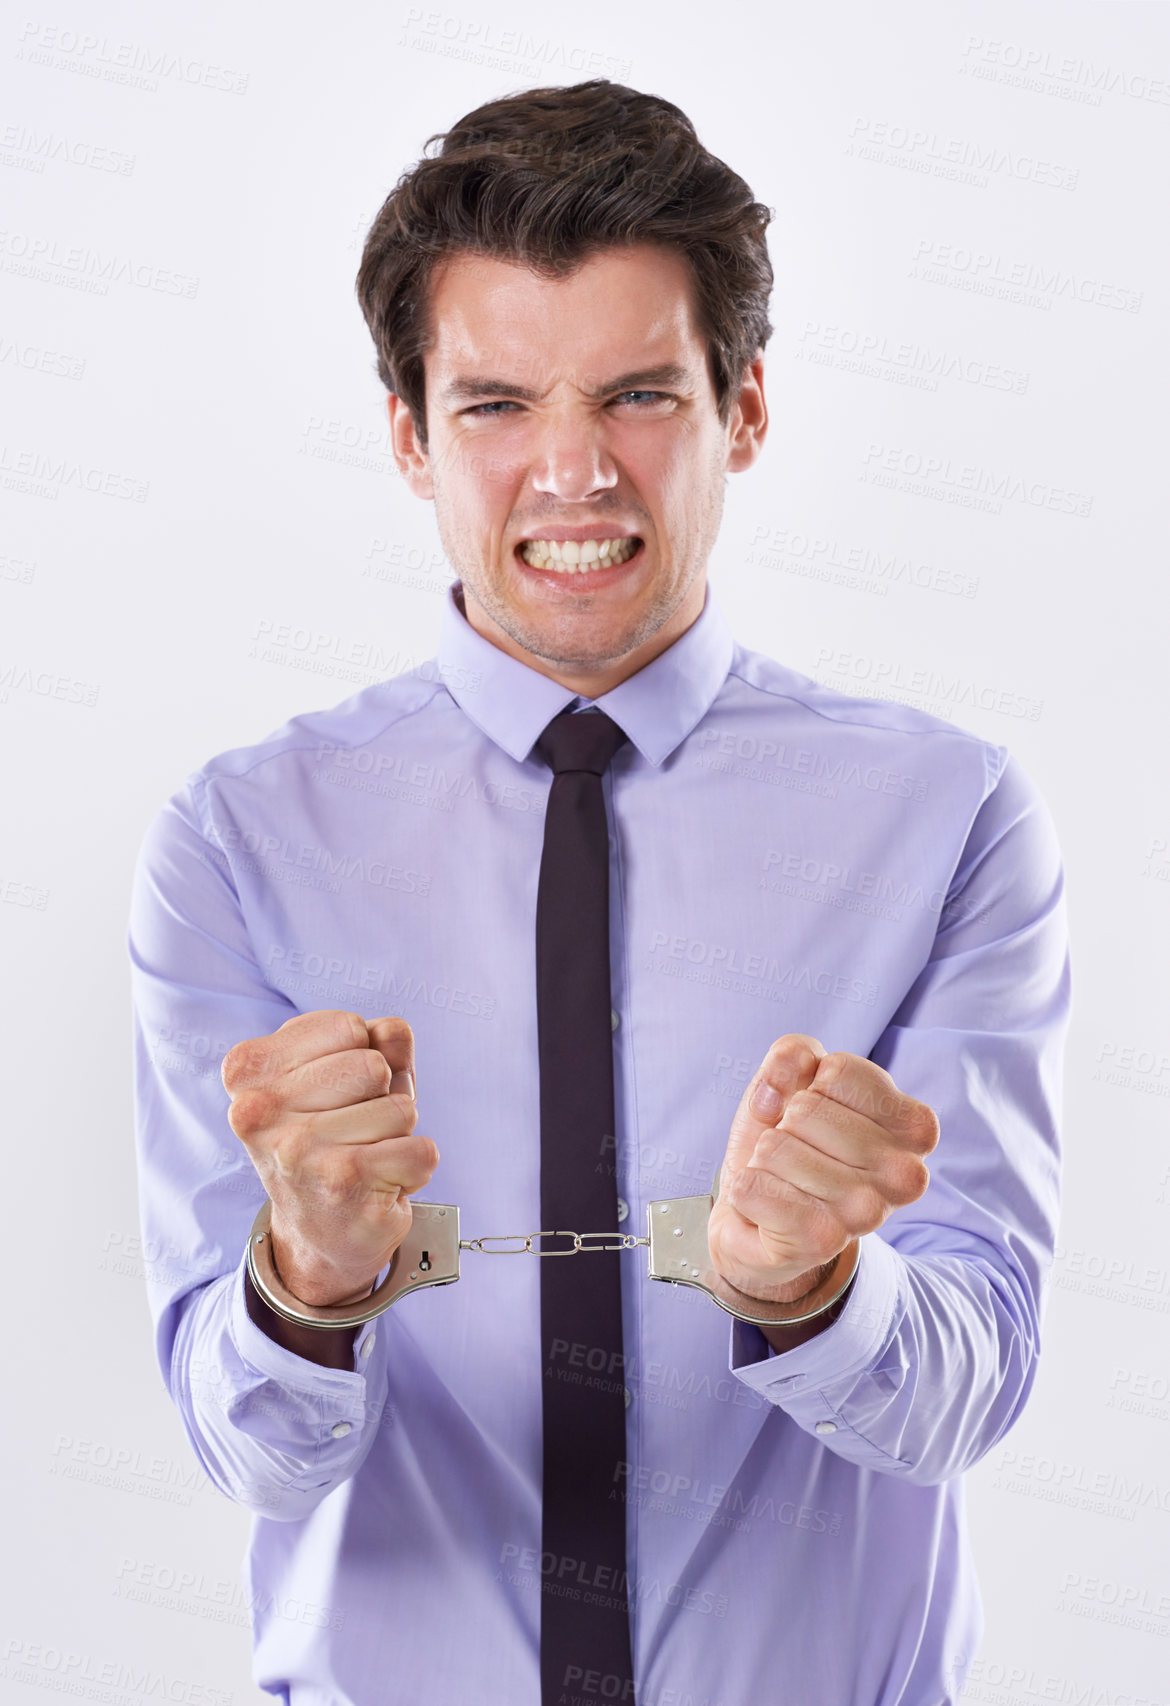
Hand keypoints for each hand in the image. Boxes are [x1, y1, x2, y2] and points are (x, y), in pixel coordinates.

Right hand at [222, 1010, 437, 1306]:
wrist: (318, 1234)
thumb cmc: (331, 1140)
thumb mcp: (344, 1079)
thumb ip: (375, 1043)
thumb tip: (393, 1030)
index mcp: (249, 1071)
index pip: (349, 1028)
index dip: (362, 1054)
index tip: (335, 1093)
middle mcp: (259, 1111)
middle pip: (375, 1066)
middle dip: (381, 1096)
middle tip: (354, 1131)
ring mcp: (299, 1151)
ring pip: (401, 1108)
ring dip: (396, 1134)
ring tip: (365, 1157)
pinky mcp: (343, 1185)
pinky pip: (421, 1150)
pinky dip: (415, 1167)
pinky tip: (380, 1183)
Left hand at [707, 1034, 937, 1303]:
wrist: (762, 1214)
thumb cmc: (792, 1140)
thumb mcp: (792, 1082)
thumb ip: (794, 1054)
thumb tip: (787, 1075)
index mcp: (915, 1127)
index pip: (839, 1072)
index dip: (811, 1082)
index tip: (819, 1112)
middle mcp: (905, 1174)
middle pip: (806, 1108)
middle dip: (784, 1124)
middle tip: (797, 1153)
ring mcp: (866, 1212)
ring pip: (775, 1148)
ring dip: (763, 1160)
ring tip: (783, 1179)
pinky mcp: (821, 1242)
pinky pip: (752, 1188)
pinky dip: (744, 1190)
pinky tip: (766, 1205)